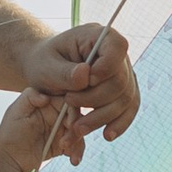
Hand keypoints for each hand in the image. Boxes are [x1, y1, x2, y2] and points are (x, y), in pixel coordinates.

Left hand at [0, 88, 70, 171]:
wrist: (8, 160)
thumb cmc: (9, 134)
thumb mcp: (15, 112)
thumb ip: (29, 97)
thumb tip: (46, 97)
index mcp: (46, 103)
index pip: (67, 102)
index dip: (72, 112)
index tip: (70, 123)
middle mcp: (54, 115)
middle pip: (76, 117)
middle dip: (76, 129)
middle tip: (66, 141)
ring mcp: (59, 130)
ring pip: (78, 131)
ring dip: (77, 142)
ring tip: (67, 151)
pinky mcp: (61, 145)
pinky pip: (75, 145)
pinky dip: (76, 152)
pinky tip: (72, 159)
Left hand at [19, 20, 137, 154]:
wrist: (44, 71)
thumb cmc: (43, 62)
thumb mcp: (44, 66)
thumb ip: (63, 72)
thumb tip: (85, 74)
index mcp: (98, 36)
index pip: (116, 48)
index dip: (105, 68)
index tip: (86, 81)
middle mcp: (116, 54)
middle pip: (120, 80)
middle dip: (95, 99)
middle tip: (69, 104)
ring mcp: (122, 73)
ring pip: (125, 99)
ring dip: (102, 117)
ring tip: (78, 129)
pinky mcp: (121, 92)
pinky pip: (128, 109)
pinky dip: (119, 123)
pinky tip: (107, 135)